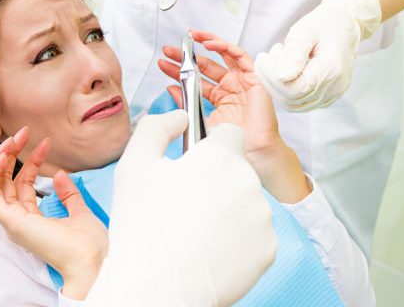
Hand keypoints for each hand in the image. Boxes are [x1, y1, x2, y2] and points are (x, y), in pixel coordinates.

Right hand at [0, 127, 107, 300]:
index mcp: (31, 219)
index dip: (30, 161)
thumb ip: (68, 194)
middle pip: (4, 182)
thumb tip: (59, 174)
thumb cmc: (88, 244)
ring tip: (13, 139)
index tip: (46, 143)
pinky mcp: (10, 221)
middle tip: (23, 132)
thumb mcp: (79, 211)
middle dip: (10, 154)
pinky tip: (2, 156)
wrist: (92, 259)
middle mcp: (18, 220)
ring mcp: (12, 221)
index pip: (21, 184)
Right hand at [86, 111, 276, 306]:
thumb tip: (180, 116)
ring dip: (226, 209)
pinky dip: (236, 239)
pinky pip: (253, 233)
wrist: (157, 287)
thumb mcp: (135, 164)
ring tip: (193, 230)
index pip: (228, 134)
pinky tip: (209, 249)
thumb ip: (158, 126)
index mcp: (221, 157)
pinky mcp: (268, 249)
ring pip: (245, 201)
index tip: (193, 165)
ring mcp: (262, 218)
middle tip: (184, 204)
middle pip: (235, 170)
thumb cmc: (142, 225)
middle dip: (215, 180)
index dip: (209, 147)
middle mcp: (249, 182)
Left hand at [158, 30, 279, 159]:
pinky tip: (208, 44)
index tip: (163, 63)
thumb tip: (170, 88)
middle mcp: (230, 86)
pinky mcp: (254, 77)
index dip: (179, 71)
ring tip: (189, 37)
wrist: (253, 151)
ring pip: (223, 54)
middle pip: (205, 65)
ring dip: (206, 43)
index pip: (196, 79)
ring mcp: (241, 80)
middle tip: (168, 50)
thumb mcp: (202, 119)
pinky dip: (225, 47)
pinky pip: (240, 55)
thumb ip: (187, 103)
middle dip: (186, 56)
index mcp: (219, 97)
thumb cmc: (234, 140)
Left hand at [254, 0, 380, 111]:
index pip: (293, 89)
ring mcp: (331, 95)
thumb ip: (294, 54)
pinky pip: (299, 102)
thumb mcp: (305, 31)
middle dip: (271, 79)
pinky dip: (284, 89)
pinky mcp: (326, 97)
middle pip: (291, 98)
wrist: (344, 26)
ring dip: (275, 85)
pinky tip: (283, 70)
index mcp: (331, 70)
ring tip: (276, 60)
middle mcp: (334, 88)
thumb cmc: (323, 25)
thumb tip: (281, 77)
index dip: (272, 77)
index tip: (262, 57)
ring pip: (292, 104)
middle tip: (267, 56)